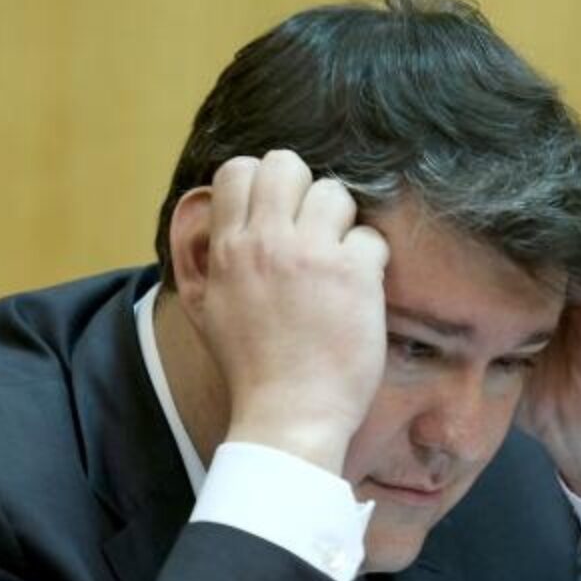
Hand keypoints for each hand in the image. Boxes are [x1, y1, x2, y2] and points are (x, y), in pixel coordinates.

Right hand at [168, 151, 389, 473]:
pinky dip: (371, 260)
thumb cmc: (250, 371)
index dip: (263, 183)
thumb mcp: (209, 309)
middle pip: (287, 164)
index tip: (278, 215)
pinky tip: (359, 290)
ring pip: (335, 192)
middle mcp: (266, 243)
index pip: (238, 170)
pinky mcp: (353, 275)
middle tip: (313, 230)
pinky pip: (371, 236)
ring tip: (338, 262)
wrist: (288, 415)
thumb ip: (212, 260)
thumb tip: (216, 224)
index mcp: (228, 250)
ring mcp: (311, 256)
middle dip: (305, 189)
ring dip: (342, 223)